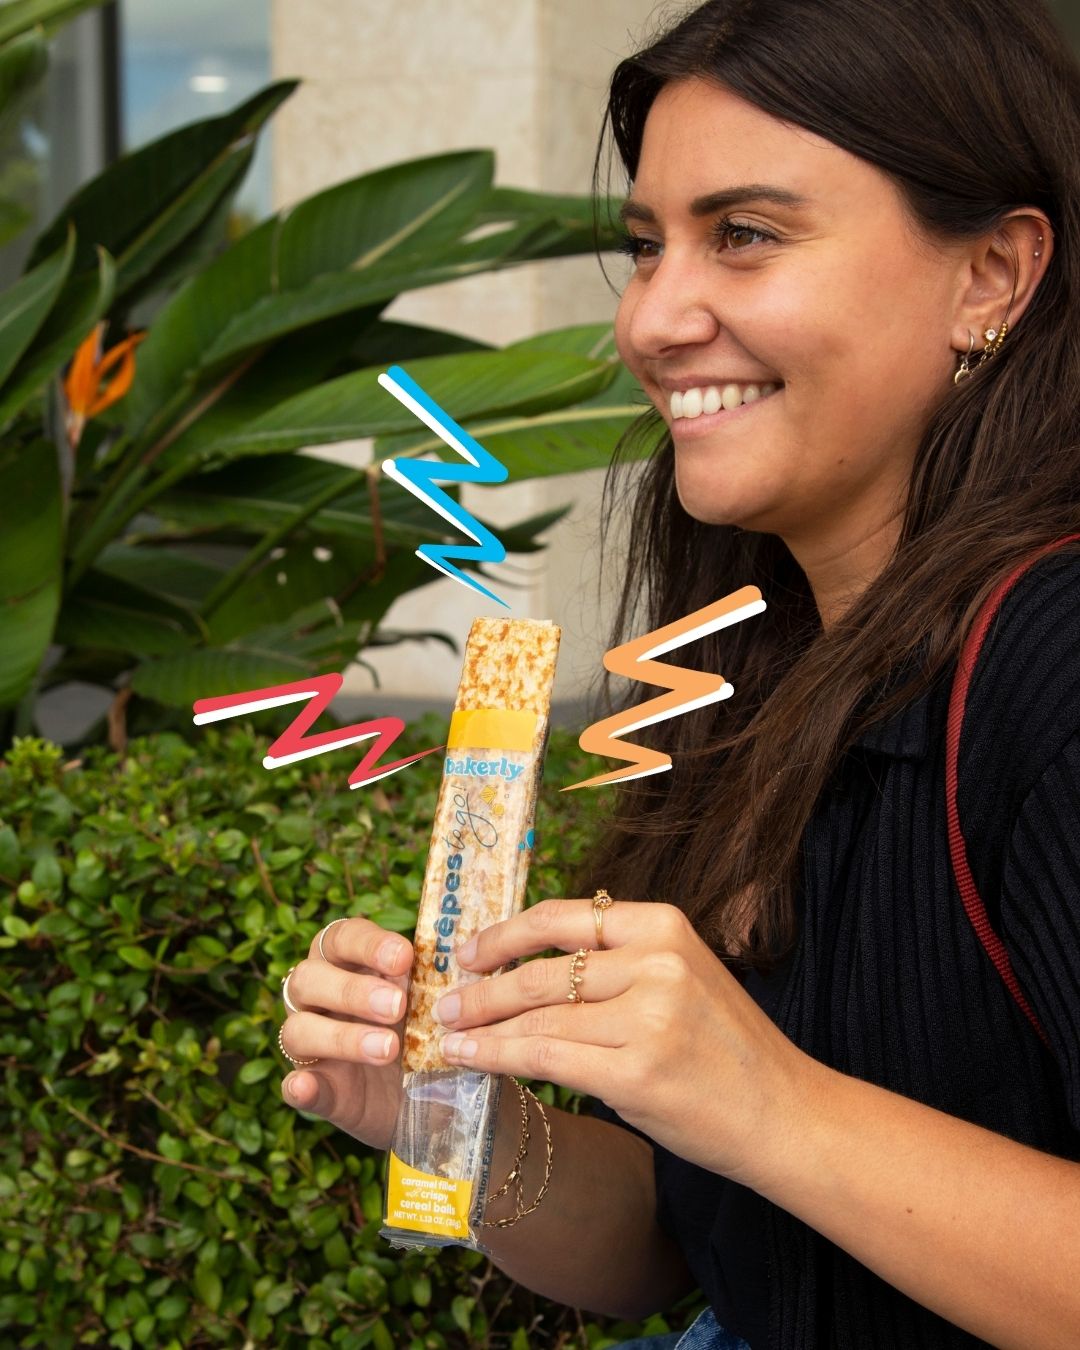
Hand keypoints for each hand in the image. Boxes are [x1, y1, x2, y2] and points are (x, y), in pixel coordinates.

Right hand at [278, 916, 412, 1150]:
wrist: (426, 1094)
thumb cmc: (424, 1028)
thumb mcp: (430, 1000)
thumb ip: (431, 980)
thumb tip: (458, 957)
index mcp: (345, 964)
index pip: (340, 938)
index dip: (367, 944)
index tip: (405, 958)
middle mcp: (317, 998)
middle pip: (308, 978)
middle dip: (352, 990)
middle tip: (397, 1007)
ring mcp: (309, 1046)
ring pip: (297, 1030)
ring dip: (341, 1038)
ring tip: (386, 1050)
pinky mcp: (315, 1089)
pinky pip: (295, 1087)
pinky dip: (300, 1086)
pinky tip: (304, 1086)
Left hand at [435, 898, 814, 1190]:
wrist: (782, 1112)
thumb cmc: (725, 1048)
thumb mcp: (681, 977)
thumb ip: (618, 964)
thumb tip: (528, 966)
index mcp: (664, 925)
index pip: (563, 918)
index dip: (505, 934)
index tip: (470, 951)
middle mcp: (655, 962)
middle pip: (542, 971)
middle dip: (483, 989)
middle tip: (446, 1002)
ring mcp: (647, 1017)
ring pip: (537, 1018)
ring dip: (482, 1026)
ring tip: (448, 1035)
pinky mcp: (635, 1072)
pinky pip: (545, 1058)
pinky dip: (498, 1058)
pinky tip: (470, 1059)